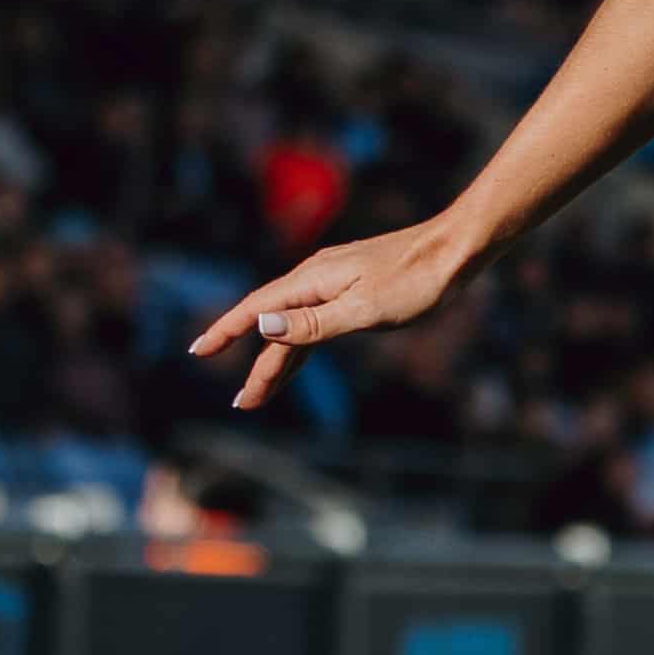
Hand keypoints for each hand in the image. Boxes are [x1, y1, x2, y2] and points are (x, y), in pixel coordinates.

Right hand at [191, 217, 475, 412]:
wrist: (455, 250)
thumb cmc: (416, 280)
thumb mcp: (365, 309)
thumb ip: (313, 321)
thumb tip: (262, 324)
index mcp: (312, 281)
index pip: (256, 309)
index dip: (225, 331)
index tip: (198, 352)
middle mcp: (315, 278)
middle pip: (274, 325)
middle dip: (257, 365)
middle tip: (242, 404)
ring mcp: (334, 282)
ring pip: (295, 327)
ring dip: (278, 360)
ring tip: (261, 393)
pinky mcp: (352, 287)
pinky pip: (315, 321)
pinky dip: (301, 344)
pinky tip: (294, 357)